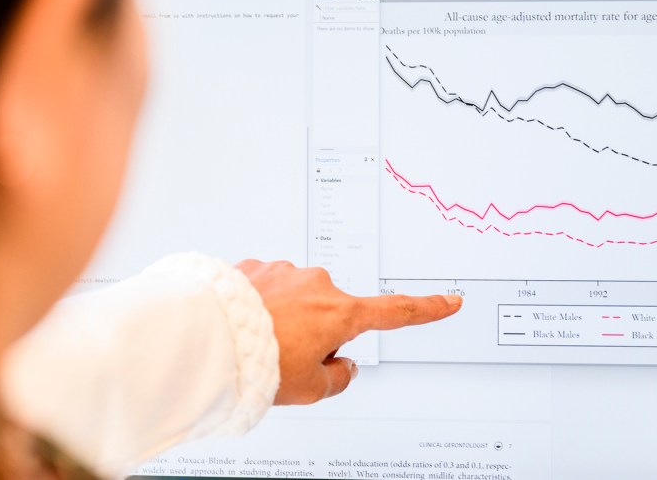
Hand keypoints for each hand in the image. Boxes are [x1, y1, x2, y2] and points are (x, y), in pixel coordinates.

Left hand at [235, 260, 462, 405]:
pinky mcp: (256, 267)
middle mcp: (317, 284)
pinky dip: (260, 306)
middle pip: (331, 313)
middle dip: (317, 333)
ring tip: (259, 342)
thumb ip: (337, 377)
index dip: (426, 309)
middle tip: (288, 358)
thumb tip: (344, 365)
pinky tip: (244, 323)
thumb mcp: (308, 389)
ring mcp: (285, 272)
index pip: (396, 312)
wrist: (208, 338)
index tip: (449, 300)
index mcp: (339, 313)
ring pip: (296, 300)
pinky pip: (267, 289)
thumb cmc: (257, 361)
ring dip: (285, 319)